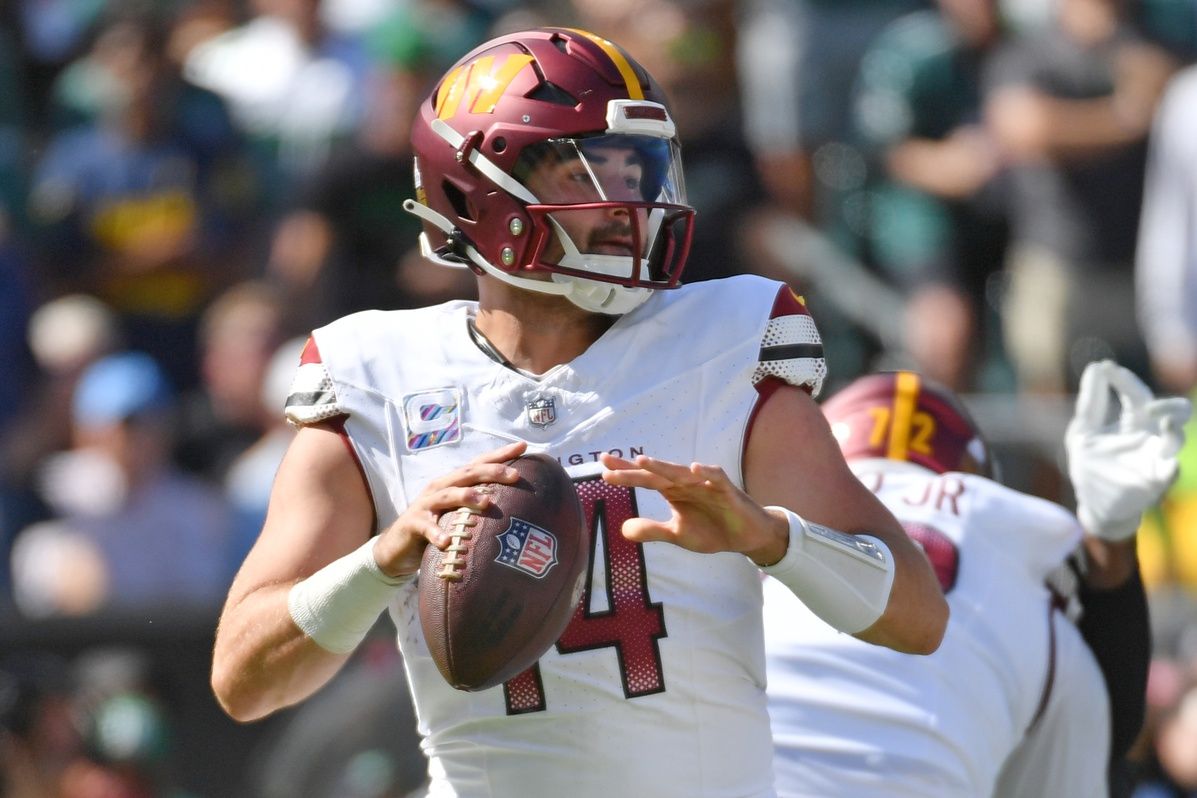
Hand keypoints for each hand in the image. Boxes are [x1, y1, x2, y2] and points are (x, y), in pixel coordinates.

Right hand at [373, 441, 526, 576]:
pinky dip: (436, 533)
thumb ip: (480, 507)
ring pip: (448, 496)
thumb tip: (517, 507)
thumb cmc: (436, 526)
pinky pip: (426, 528)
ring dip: (467, 497)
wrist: (397, 547)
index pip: (479, 464)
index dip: (500, 455)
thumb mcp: (458, 513)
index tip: (523, 447)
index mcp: (453, 483)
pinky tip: (447, 541)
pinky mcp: (413, 524)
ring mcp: (426, 505)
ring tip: (486, 502)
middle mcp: (440, 488)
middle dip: (492, 472)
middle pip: (467, 474)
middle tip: (515, 476)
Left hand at [599, 453, 785, 562]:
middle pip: (656, 473)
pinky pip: (716, 478)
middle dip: (633, 469)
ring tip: (642, 461)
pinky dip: (707, 473)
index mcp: (672, 491)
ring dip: (663, 466)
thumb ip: (652, 531)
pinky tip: (696, 468)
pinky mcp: (726, 489)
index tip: (601, 467)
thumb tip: (622, 530)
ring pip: (681, 472)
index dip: (625, 473)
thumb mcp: (678, 535)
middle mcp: (685, 482)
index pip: (644, 479)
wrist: (746, 536)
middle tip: (608, 463)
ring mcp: (705, 484)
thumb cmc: (712, 530)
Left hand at [1066, 360, 1190, 540]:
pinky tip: (1170, 463)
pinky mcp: (1154, 482)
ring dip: (1174, 431)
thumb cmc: (1090, 466)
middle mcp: (1149, 438)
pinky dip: (1172, 466)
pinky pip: (1170, 472)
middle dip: (1169, 404)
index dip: (1123, 379)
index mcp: (1133, 423)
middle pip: (1172, 413)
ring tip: (1164, 422)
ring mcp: (1154, 459)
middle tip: (1148, 405)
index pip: (1135, 395)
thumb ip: (1091, 403)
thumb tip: (1097, 366)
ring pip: (1176, 440)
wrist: (1094, 505)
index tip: (1106, 367)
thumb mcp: (1083, 432)